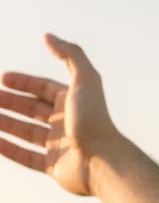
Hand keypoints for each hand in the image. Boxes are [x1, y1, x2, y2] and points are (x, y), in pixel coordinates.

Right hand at [0, 34, 121, 195]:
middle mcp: (67, 122)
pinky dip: (9, 149)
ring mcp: (60, 145)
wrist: (103, 160)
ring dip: (5, 123)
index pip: (44, 88)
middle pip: (33, 109)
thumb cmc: (94, 119)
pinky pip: (27, 157)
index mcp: (74, 102)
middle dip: (10, 102)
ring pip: (27, 132)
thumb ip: (70, 55)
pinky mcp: (55, 166)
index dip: (24, 82)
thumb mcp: (85, 80)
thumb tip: (47, 35)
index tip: (2, 79)